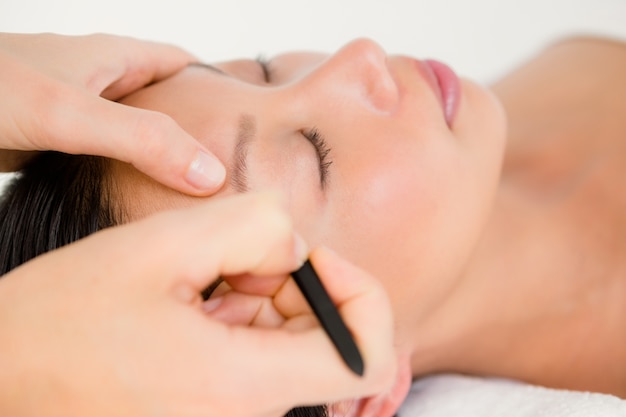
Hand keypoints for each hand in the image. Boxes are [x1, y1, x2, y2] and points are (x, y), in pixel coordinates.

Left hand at [0, 32, 224, 194]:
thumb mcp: (73, 114)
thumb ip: (142, 141)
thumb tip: (211, 173)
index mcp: (115, 58)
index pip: (186, 66)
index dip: (222, 90)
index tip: (249, 129)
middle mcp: (103, 82)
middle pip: (166, 102)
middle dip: (196, 133)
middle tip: (229, 171)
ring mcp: (80, 112)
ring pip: (138, 133)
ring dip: (163, 158)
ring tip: (195, 192)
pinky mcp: (58, 140)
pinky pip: (109, 156)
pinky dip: (130, 175)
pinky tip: (141, 198)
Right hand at [0, 192, 395, 416]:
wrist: (2, 383)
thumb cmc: (60, 323)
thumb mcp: (158, 248)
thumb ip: (253, 225)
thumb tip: (296, 244)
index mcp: (241, 387)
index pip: (367, 357)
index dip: (359, 294)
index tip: (308, 258)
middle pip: (330, 346)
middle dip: (300, 287)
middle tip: (238, 262)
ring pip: (293, 351)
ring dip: (267, 302)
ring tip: (207, 284)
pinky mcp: (211, 411)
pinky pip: (260, 364)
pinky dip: (246, 325)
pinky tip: (198, 307)